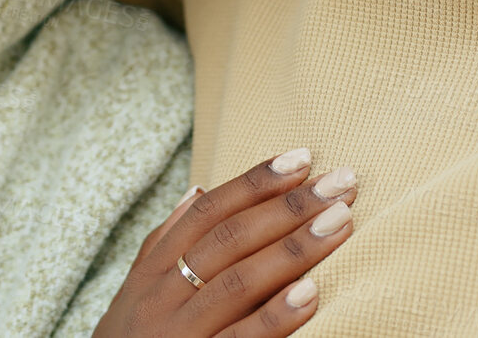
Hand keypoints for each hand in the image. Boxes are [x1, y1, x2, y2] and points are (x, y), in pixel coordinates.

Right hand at [93, 148, 356, 336]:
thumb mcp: (137, 291)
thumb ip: (165, 243)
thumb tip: (195, 191)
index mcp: (152, 270)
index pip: (207, 212)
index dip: (254, 182)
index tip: (301, 158)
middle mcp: (162, 297)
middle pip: (230, 239)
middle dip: (288, 206)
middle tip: (340, 183)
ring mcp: (180, 333)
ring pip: (238, 281)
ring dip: (294, 248)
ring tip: (340, 222)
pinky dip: (276, 315)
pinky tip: (312, 293)